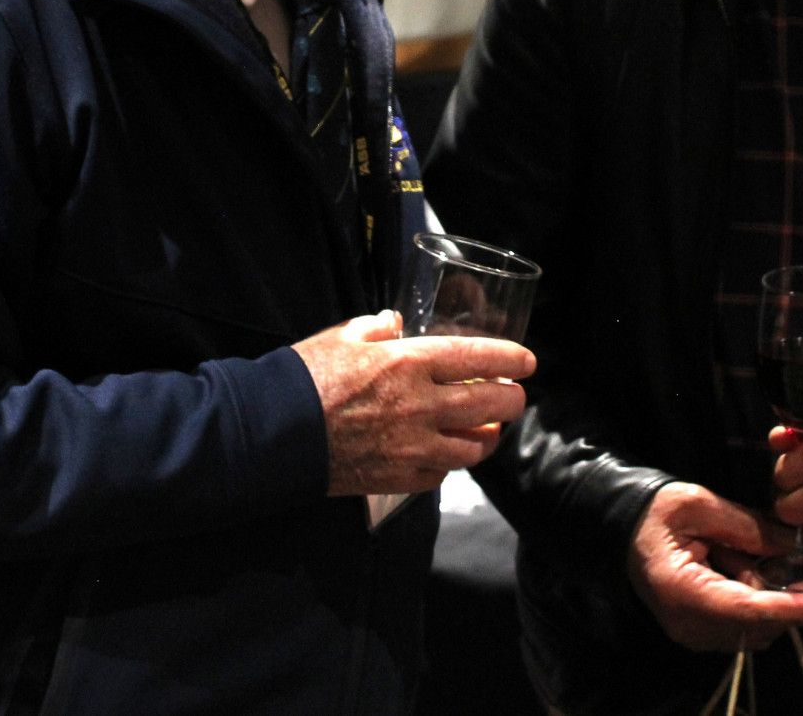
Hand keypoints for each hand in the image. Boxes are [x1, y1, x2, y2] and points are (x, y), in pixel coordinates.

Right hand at [294, 311, 534, 496]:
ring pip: (473, 448)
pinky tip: (448, 454)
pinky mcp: (398, 478)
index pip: (477, 359)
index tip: (528, 362)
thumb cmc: (306, 377)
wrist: (274, 432)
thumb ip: (377, 329)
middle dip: (512, 400)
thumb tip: (396, 324)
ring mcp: (413, 447)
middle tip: (516, 397)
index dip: (510, 359)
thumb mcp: (343, 336)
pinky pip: (441, 474)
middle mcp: (420, 406)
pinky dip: (451, 463)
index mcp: (409, 363)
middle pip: (489, 405)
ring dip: (488, 436)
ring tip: (489, 429)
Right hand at [625, 482, 802, 651]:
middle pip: (759, 625)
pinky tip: (789, 576)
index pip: (747, 610)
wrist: (622, 528)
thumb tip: (798, 544)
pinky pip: (747, 625)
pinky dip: (772, 603)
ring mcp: (695, 633)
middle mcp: (689, 624)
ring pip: (758, 628)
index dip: (792, 608)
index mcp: (682, 591)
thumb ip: (749, 527)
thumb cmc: (656, 512)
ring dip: (791, 602)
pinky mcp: (703, 630)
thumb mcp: (700, 506)